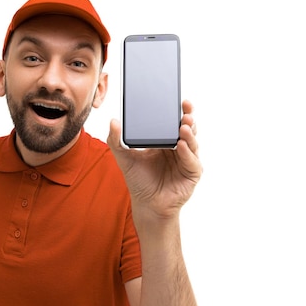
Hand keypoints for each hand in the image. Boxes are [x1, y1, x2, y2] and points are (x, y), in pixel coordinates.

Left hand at [107, 100, 201, 218]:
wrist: (147, 205)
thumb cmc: (139, 181)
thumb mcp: (124, 158)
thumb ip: (116, 141)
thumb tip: (112, 121)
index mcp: (165, 140)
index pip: (172, 121)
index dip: (177, 110)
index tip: (177, 99)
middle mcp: (179, 148)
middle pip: (187, 128)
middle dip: (187, 117)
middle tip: (185, 109)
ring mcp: (187, 160)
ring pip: (192, 142)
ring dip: (188, 133)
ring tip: (182, 125)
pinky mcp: (192, 173)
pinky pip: (192, 161)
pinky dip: (187, 153)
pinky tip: (180, 145)